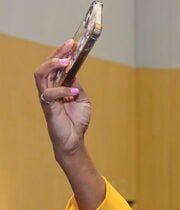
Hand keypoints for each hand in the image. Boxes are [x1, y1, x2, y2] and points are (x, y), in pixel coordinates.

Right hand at [34, 39, 90, 158]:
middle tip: (70, 44)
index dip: (63, 52)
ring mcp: (47, 96)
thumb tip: (74, 73)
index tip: (73, 43)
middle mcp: (49, 88)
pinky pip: (49, 94)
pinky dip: (63, 90)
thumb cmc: (76, 120)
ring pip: (41, 74)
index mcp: (57, 85)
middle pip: (46, 64)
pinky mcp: (48, 106)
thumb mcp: (82, 99)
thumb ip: (77, 86)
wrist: (73, 139)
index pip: (56, 64)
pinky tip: (74, 92)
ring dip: (53, 65)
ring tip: (66, 61)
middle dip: (58, 52)